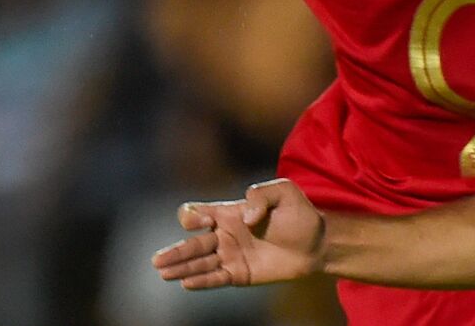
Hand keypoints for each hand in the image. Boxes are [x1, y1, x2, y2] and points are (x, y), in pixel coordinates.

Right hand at [152, 179, 325, 288]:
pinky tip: (187, 283)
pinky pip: (216, 278)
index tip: (204, 222)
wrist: (316, 243)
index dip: (193, 216)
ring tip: (163, 273)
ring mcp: (231, 255)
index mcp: (229, 212)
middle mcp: (224, 234)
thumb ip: (262, 194)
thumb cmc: (299, 214)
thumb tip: (247, 217)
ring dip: (181, 268)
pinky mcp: (240, 274)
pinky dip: (202, 281)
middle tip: (157, 261)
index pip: (198, 212)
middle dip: (175, 252)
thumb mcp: (284, 192)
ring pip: (200, 263)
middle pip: (192, 243)